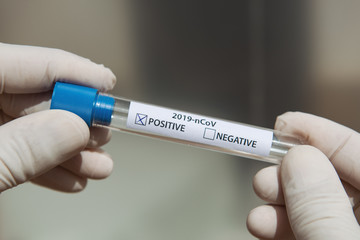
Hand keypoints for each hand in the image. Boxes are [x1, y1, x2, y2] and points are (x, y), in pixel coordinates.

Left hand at [0, 43, 115, 192]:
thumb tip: (73, 129)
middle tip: (103, 134)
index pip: (26, 63)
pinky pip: (18, 151)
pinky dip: (46, 167)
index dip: (72, 71)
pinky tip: (72, 179)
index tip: (107, 84)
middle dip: (76, 120)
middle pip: (33, 96)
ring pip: (30, 128)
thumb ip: (18, 148)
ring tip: (98, 167)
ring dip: (69, 151)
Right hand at [247, 112, 359, 238]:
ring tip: (258, 207)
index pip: (356, 152)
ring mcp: (346, 233)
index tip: (282, 124)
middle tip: (264, 178)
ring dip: (279, 200)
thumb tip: (298, 158)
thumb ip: (322, 206)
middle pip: (329, 177)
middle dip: (290, 172)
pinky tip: (261, 223)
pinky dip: (280, 224)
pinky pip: (305, 227)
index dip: (318, 133)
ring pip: (312, 204)